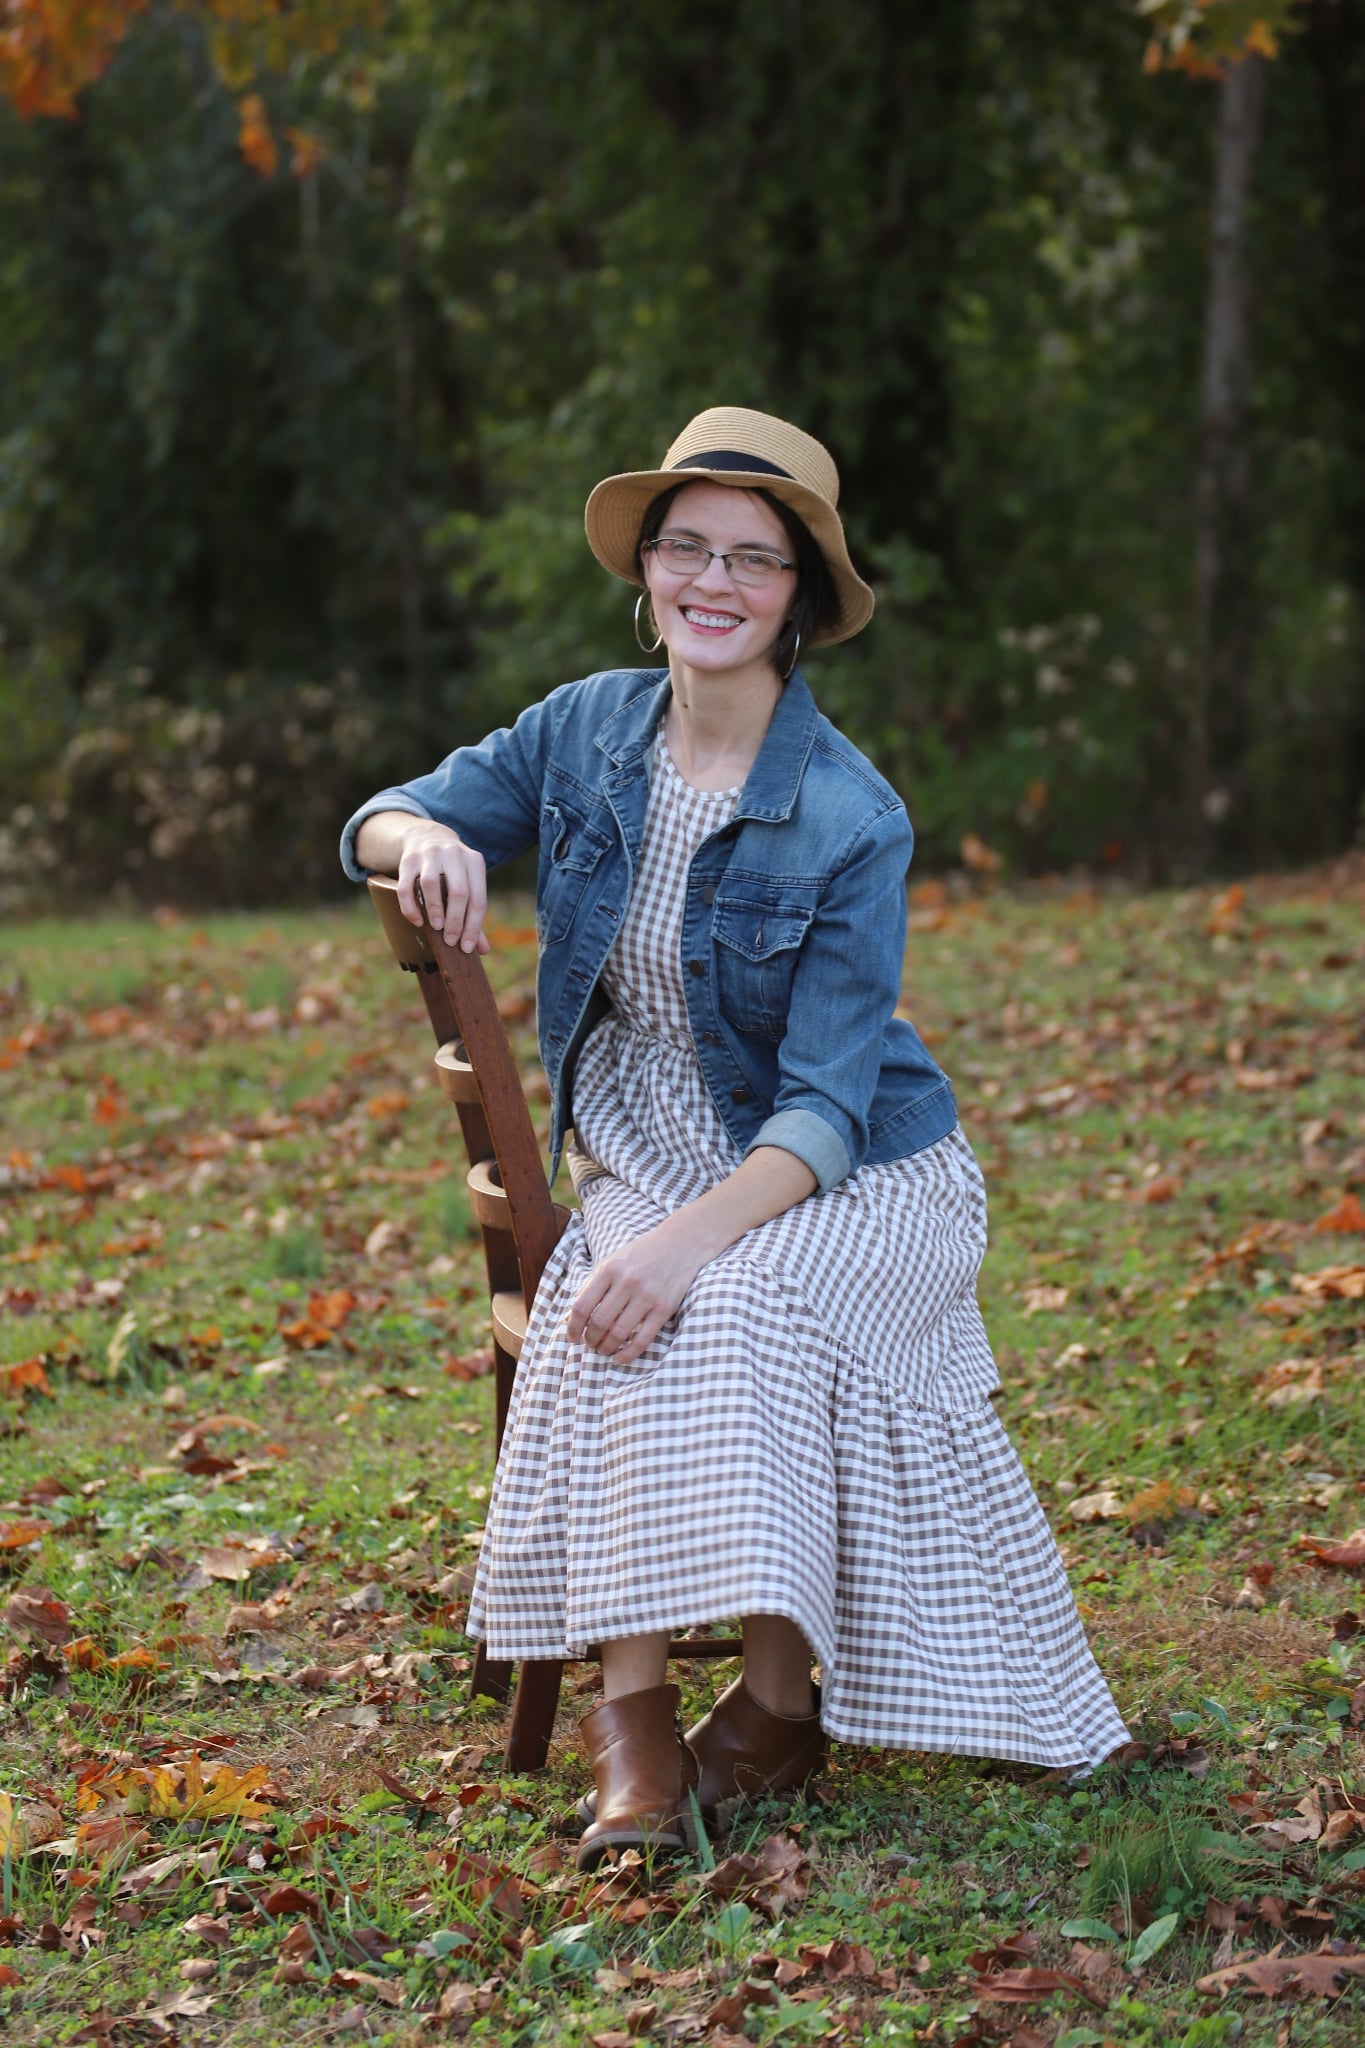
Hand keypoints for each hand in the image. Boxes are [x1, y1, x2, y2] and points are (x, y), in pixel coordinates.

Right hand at [396, 821, 489, 953]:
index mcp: (474, 861)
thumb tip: (482, 949)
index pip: (478, 899)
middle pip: (458, 892)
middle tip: (450, 941)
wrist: (428, 836)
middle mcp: (453, 854)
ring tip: (436, 928)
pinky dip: (410, 906)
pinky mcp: (408, 860)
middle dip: (455, 921)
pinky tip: (417, 921)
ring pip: (431, 884)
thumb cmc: (453, 870)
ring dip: (434, 910)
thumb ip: (474, 914)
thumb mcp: (468, 883)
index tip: (467, 947)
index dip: (473, 926)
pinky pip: (406, 886)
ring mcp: (429, 854)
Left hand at [567, 1218, 710, 1364]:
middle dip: (590, 1339)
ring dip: (606, 1347)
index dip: (572, 1327)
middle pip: (599, 1322)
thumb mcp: (613, 1261)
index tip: (572, 1338)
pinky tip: (619, 1358)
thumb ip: (593, 1285)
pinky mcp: (664, 1308)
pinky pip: (643, 1339)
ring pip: (618, 1333)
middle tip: (589, 1344)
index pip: (582, 1306)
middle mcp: (627, 1282)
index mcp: (609, 1269)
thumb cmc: (642, 1254)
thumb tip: (571, 1317)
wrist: (681, 1242)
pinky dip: (628, 1354)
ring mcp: (647, 1296)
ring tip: (602, 1349)